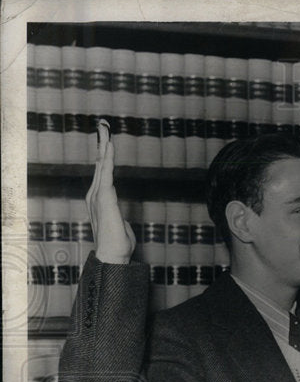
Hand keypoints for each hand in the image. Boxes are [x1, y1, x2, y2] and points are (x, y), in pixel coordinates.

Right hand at [86, 119, 135, 263]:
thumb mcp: (120, 227)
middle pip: (99, 164)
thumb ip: (120, 220)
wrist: (113, 256)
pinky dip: (108, 158)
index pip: (102, 174)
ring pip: (102, 165)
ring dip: (104, 146)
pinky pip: (107, 173)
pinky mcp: (105, 198)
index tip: (106, 141)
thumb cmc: (118, 246)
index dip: (103, 156)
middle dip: (101, 144)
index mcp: (99, 200)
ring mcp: (98, 196)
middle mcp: (95, 195)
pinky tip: (109, 146)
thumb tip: (122, 221)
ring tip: (105, 129)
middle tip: (103, 126)